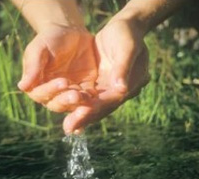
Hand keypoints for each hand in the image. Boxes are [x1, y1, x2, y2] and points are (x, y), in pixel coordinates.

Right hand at [18, 23, 97, 111]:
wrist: (72, 34)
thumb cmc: (51, 39)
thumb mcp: (40, 48)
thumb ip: (32, 66)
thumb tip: (22, 86)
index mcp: (37, 85)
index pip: (41, 93)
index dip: (51, 90)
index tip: (62, 81)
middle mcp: (52, 94)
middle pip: (56, 104)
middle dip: (66, 100)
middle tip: (76, 95)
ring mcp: (68, 94)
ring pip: (72, 105)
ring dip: (79, 103)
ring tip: (86, 97)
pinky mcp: (84, 92)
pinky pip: (87, 100)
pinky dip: (91, 101)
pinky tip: (97, 99)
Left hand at [63, 19, 149, 133]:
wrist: (124, 29)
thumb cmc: (127, 35)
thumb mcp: (127, 47)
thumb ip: (123, 67)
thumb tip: (121, 90)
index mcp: (130, 84)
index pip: (110, 100)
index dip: (95, 109)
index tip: (80, 117)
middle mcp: (120, 92)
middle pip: (101, 108)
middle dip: (85, 118)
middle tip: (69, 129)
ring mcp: (110, 90)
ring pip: (95, 106)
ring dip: (81, 116)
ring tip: (68, 127)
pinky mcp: (101, 86)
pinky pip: (90, 99)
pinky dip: (80, 106)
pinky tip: (70, 114)